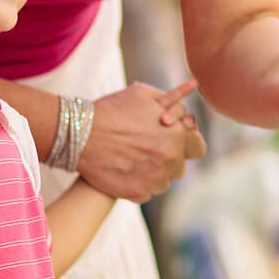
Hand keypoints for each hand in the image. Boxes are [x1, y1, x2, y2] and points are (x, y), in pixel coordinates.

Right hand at [77, 81, 206, 202]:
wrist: (81, 133)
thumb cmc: (113, 110)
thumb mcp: (144, 95)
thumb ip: (172, 97)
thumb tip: (194, 84)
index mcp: (178, 135)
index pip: (197, 148)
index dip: (184, 144)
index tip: (170, 140)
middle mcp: (171, 159)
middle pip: (180, 166)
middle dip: (168, 158)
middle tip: (148, 150)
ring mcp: (155, 179)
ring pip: (164, 181)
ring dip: (154, 173)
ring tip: (134, 159)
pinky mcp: (138, 193)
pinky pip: (147, 192)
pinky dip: (139, 184)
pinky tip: (125, 170)